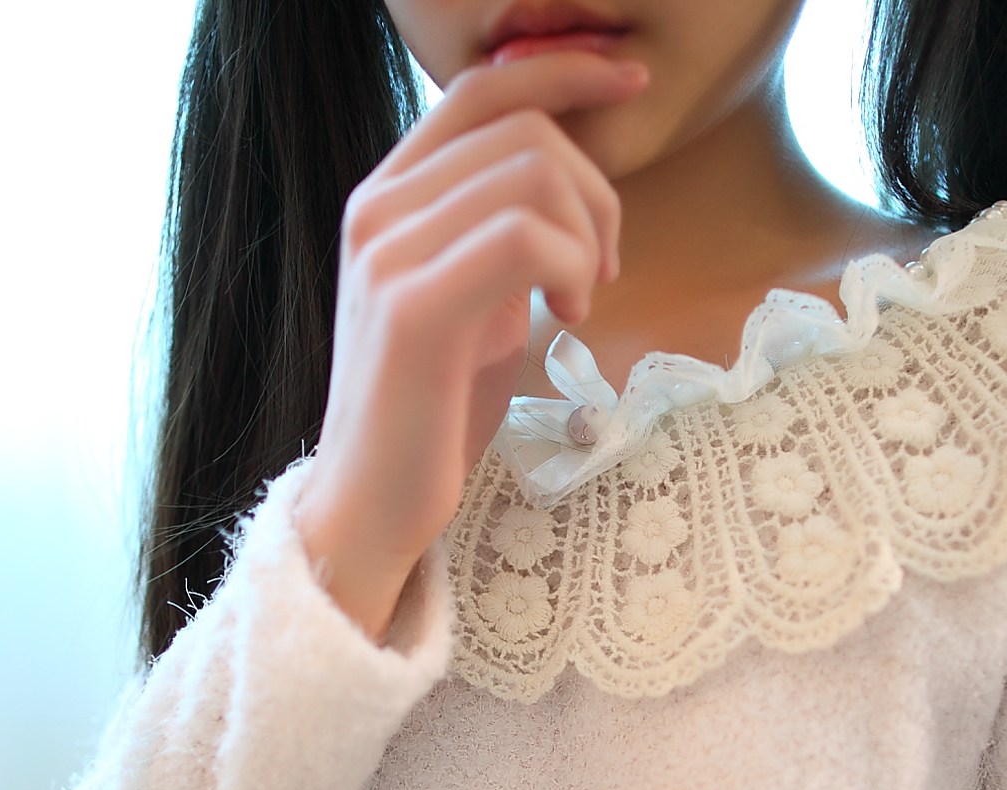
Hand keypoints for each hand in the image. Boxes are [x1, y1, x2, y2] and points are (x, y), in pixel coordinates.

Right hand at [297, 50, 646, 641]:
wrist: (375, 501)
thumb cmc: (433, 406)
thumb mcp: (474, 294)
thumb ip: (501, 226)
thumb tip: (572, 174)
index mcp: (387, 195)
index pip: (481, 88)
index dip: (564, 71)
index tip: (631, 83)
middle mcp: (375, 208)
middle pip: (522, 129)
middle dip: (595, 189)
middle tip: (604, 269)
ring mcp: (387, 253)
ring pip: (530, 175)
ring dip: (587, 235)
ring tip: (582, 301)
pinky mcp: (413, 307)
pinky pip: (524, 238)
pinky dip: (570, 270)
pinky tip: (569, 320)